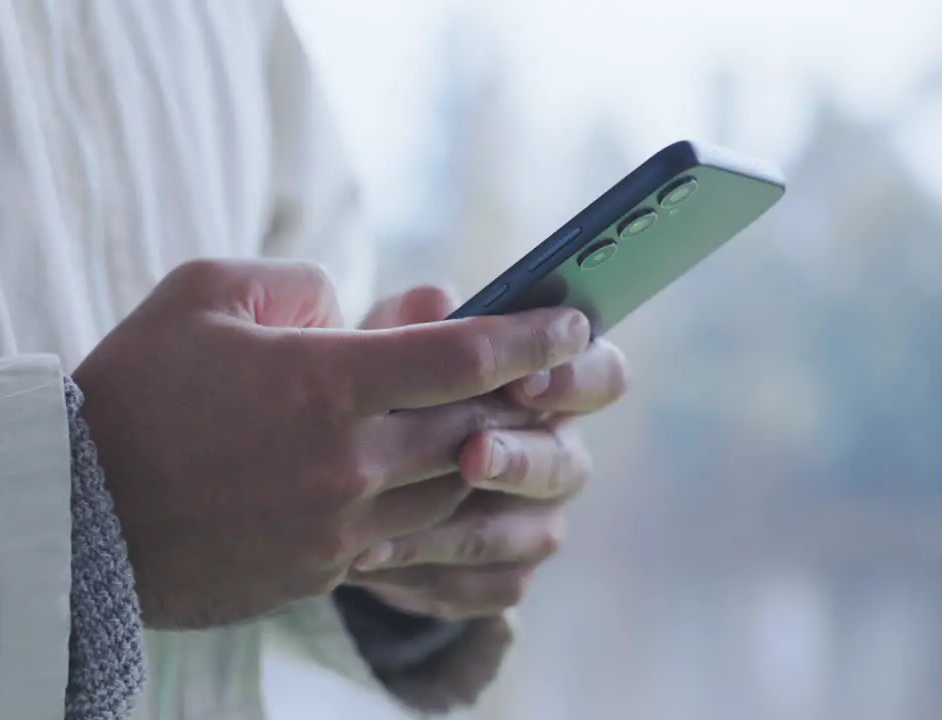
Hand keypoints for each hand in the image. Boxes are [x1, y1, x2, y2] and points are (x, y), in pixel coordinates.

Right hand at [71, 260, 590, 628]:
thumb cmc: (131, 388)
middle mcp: (345, 462)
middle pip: (474, 429)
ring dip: (484, 457)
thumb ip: (297, 284)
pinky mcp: (319, 572)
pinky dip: (434, 508)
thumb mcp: (204, 293)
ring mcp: (336, 527)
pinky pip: (407, 540)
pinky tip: (439, 484)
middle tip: (559, 374)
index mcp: (323, 383)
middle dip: (526, 398)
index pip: (462, 357)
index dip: (530, 334)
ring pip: (452, 493)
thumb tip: (353, 306)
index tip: (575, 319)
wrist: (72, 513)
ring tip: (501, 425)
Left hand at [343, 286, 627, 620]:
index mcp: (552, 385)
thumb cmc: (380, 388)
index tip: (521, 379)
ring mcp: (534, 520)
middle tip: (472, 456)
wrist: (339, 472)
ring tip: (398, 520)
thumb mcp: (384, 342)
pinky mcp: (500, 577)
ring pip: (535, 534)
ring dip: (471, 527)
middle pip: (570, 462)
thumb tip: (438, 302)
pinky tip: (377, 558)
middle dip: (521, 460)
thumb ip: (411, 320)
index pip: (602, 375)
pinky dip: (436, 575)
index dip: (572, 377)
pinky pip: (492, 587)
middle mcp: (557, 453)